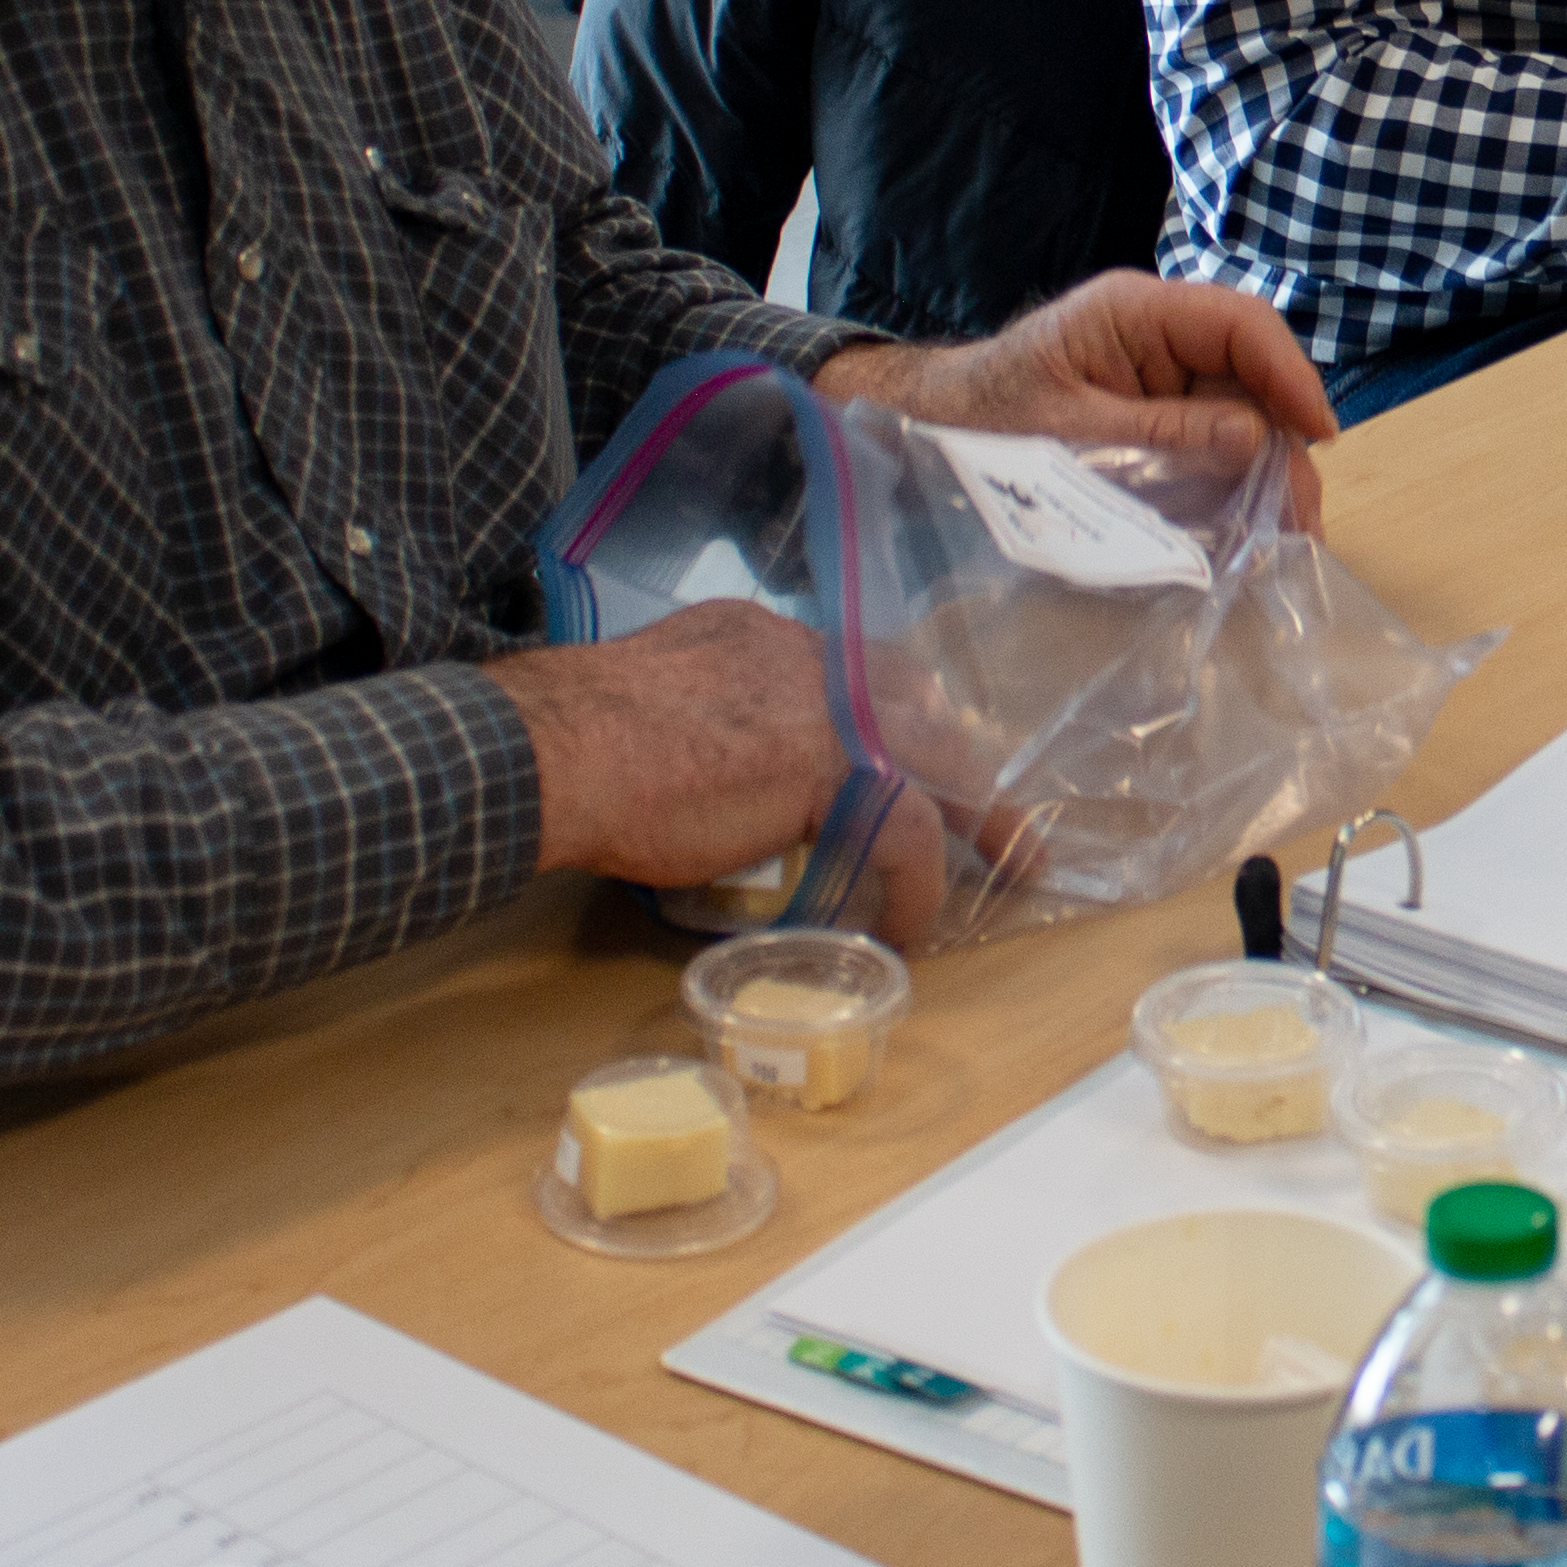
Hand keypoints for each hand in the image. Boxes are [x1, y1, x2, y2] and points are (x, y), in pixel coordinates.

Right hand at [481, 600, 953, 943]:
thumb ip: (697, 718)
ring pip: (941, 759)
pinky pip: (911, 834)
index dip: (884, 713)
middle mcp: (811, 661)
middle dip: (956, 749)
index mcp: (763, 641)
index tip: (898, 751)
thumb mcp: (651, 699)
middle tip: (988, 800)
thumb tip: (698, 755)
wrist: (562, 749)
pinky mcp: (844, 771)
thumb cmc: (575, 738)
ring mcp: (835, 711)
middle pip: (918, 700)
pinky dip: (918, 887)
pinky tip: (908, 925)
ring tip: (1004, 863)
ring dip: (978, 817)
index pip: (851, 669)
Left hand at [816, 272, 1337, 530]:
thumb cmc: (983, 419)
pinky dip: (1233, 480)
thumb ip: (1165, 438)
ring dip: (1265, 470)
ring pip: (1241, 410)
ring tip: (1286, 534)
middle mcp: (1159, 333)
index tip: (1316, 434)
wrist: (929, 427)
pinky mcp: (1156, 410)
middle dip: (1284, 442)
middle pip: (1252, 373)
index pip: (1239, 324)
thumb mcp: (1071, 434)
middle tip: (1303, 517)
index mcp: (1135, 312)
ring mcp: (1161, 372)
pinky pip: (1212, 436)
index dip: (1288, 375)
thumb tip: (1258, 443)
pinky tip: (1248, 524)